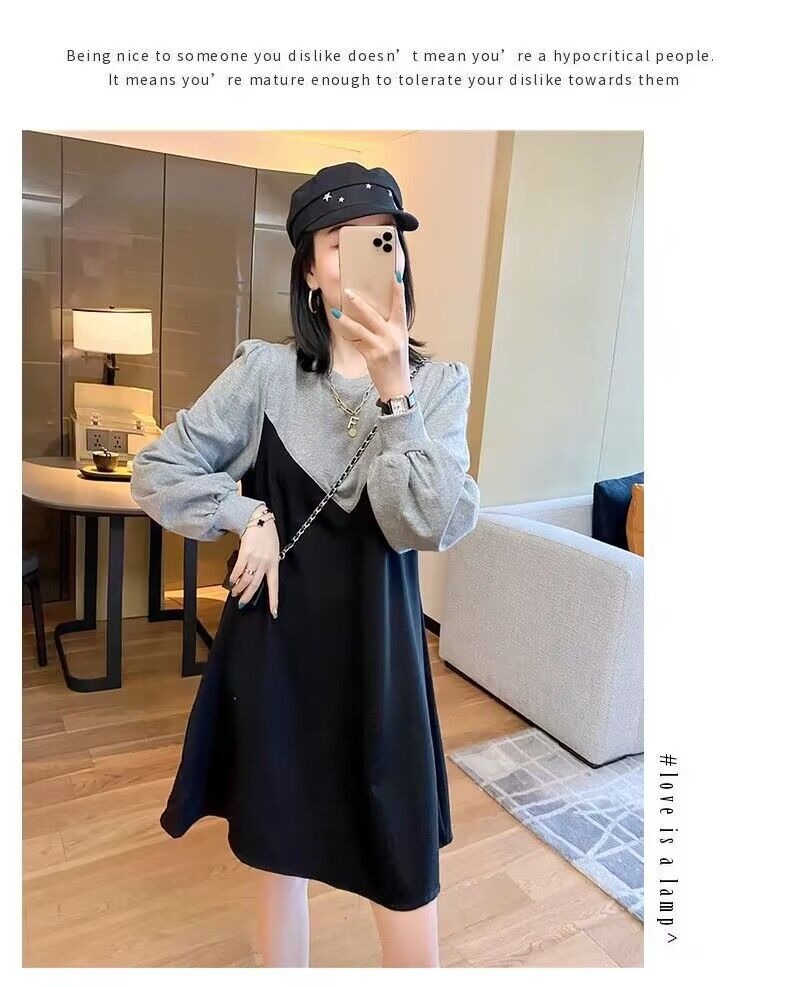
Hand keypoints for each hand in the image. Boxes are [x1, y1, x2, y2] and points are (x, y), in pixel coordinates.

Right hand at [229, 516, 279, 616]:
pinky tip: (232, 582)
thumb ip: (268, 565)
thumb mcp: (273, 551)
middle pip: (256, 585)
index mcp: (274, 563)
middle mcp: (265, 563)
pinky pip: (238, 570)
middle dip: (248, 596)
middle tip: (243, 603)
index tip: (273, 612)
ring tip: (235, 593)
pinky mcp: (245, 553)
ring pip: (246, 579)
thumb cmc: (267, 536)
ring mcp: (255, 558)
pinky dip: (234, 578)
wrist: (259, 520)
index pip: (274, 585)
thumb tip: (259, 578)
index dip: (273, 600)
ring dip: (239, 588)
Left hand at [330, 271, 410, 399]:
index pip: (400, 307)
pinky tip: (340, 330)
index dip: (398, 291)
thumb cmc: (397, 364)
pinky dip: (347, 336)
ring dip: (346, 319)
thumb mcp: (398, 343)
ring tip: (335, 312)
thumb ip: (389, 329)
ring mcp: (381, 346)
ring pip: (360, 328)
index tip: (395, 276)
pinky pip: (356, 342)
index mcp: (401, 330)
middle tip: (349, 291)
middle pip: (374, 315)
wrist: (397, 386)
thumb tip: (373, 315)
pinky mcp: (372, 355)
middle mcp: (392, 336)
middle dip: (360, 303)